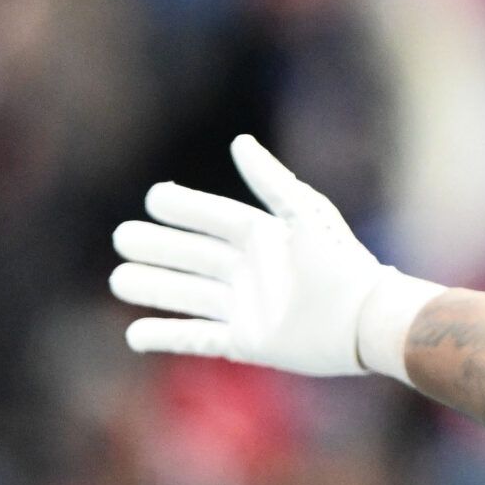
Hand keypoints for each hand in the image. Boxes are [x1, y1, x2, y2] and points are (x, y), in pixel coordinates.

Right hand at [110, 135, 389, 375]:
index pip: (216, 218)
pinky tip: (133, 334)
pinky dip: (166, 337)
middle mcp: (252, 272)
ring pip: (188, 296)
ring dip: (154, 288)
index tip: (153, 198)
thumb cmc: (341, 263)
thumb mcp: (306, 215)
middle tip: (122, 237)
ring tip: (119, 279)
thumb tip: (239, 142)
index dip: (186, 208)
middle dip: (159, 247)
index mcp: (266, 239)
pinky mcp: (247, 342)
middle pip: (194, 257)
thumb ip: (273, 180)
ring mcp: (247, 308)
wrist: (365, 321)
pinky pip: (197, 339)